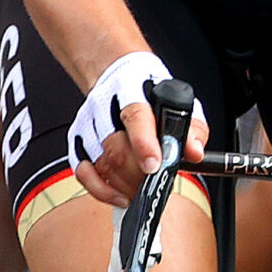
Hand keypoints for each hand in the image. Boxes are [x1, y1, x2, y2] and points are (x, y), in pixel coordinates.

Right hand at [68, 53, 205, 207]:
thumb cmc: (150, 93)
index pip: (135, 116)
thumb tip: (194, 151)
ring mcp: (87, 123)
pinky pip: (82, 172)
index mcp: (132, 89)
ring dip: (124, 185)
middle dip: (138, 174)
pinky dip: (100, 190)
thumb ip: (191, 128)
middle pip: (116, 147)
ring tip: (142, 190)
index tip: (154, 165)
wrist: (118, 76)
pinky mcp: (77, 140)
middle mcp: (104, 105)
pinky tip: (119, 195)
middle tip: (154, 182)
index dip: (144, 144)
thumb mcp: (179, 102)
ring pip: (101, 163)